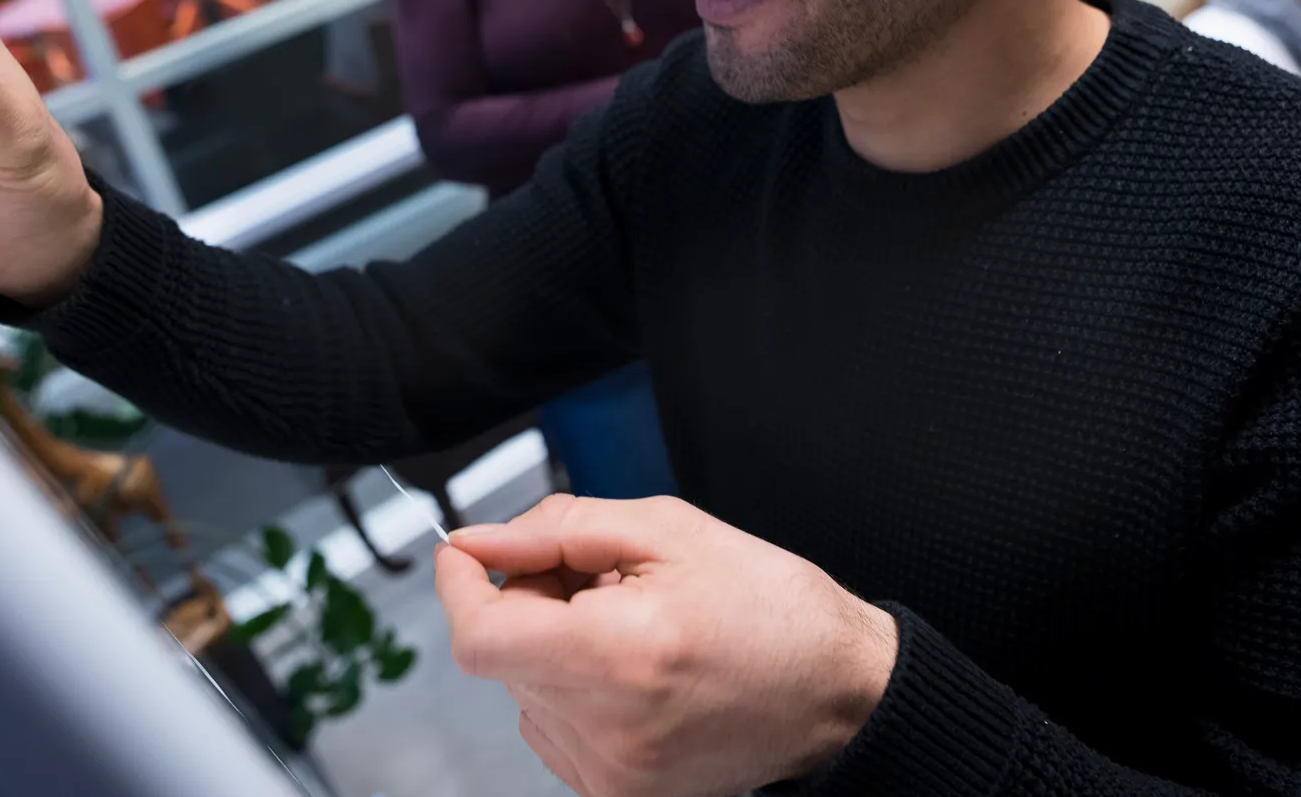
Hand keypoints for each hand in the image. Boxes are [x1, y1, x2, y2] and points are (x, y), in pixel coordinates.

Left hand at [436, 495, 896, 796]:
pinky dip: (575, 689)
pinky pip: (555, 729)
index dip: (461, 584)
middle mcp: (611, 730)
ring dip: (552, 647)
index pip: (480, 637)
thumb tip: (482, 541)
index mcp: (623, 655)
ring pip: (525, 692)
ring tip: (627, 624)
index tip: (471, 551)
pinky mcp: (621, 796)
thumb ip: (559, 530)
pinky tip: (632, 668)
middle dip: (528, 601)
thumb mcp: (669, 530)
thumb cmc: (772, 608)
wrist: (839, 693)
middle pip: (504, 657)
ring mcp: (614, 776)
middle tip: (593, 574)